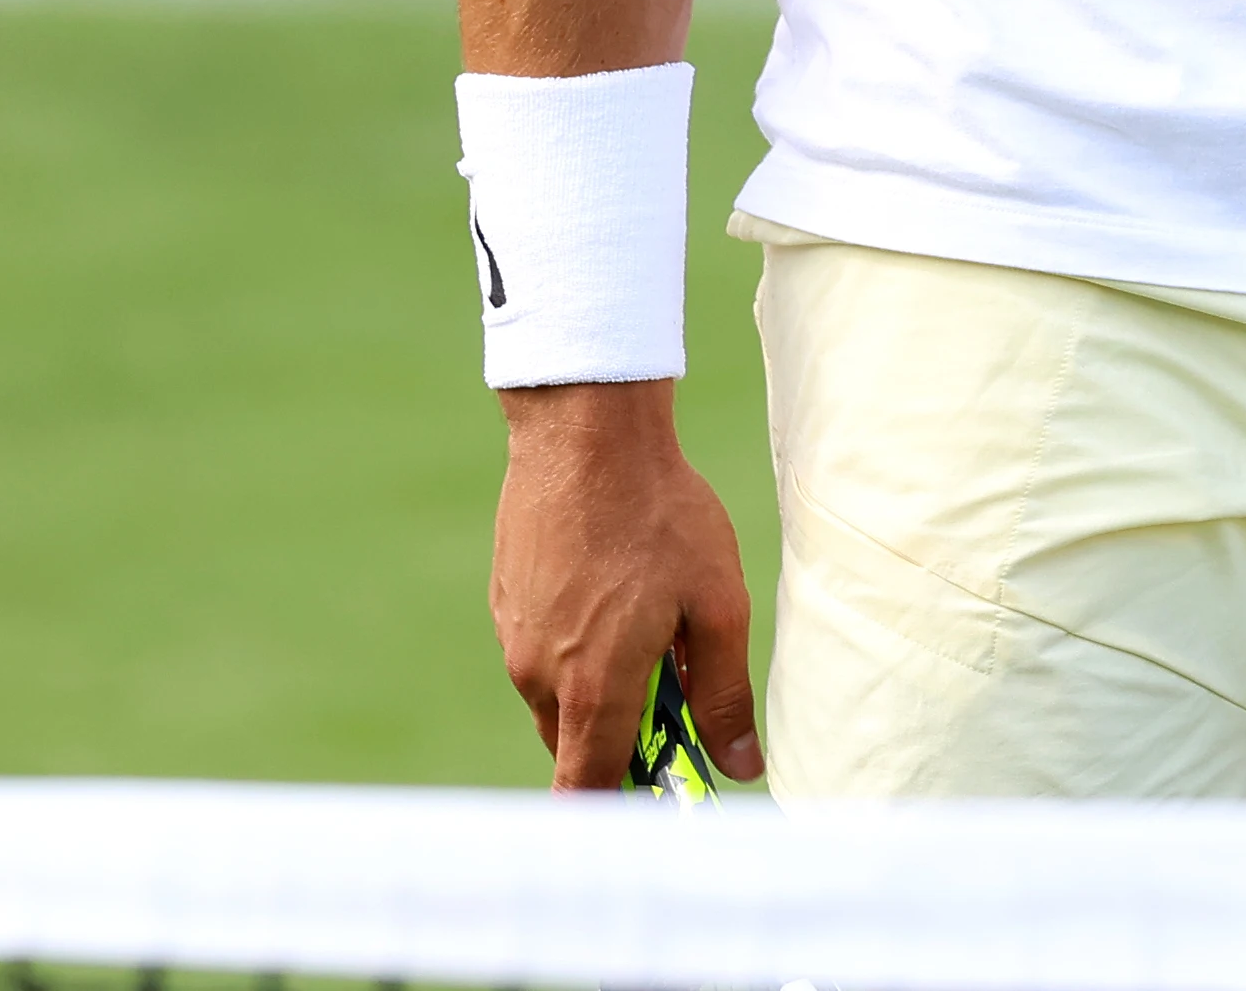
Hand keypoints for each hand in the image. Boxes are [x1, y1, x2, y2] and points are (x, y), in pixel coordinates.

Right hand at [490, 381, 760, 789]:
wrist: (583, 437)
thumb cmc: (660, 518)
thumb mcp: (716, 607)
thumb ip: (723, 695)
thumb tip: (739, 767)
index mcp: (592, 688)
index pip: (589, 787)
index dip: (620, 808)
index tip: (658, 802)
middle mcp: (539, 676)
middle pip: (579, 744)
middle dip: (625, 738)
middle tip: (680, 689)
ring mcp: (514, 640)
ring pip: (561, 697)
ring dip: (603, 687)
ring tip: (655, 623)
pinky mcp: (506, 606)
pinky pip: (544, 654)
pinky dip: (579, 648)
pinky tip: (616, 593)